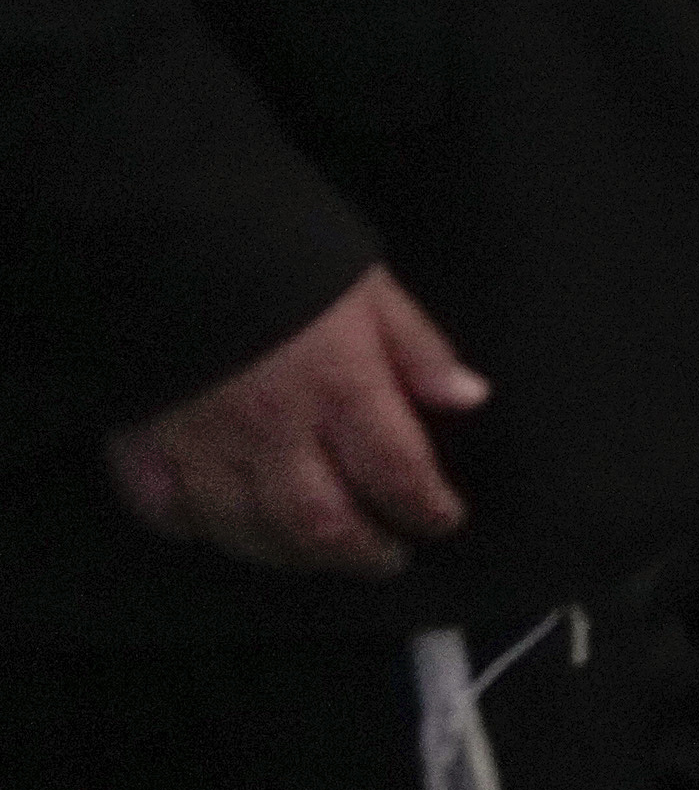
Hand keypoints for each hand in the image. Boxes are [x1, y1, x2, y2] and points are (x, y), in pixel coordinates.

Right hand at [105, 270, 485, 576]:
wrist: (163, 231)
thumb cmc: (280, 250)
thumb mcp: (369, 285)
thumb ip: (417, 348)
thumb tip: (469, 398)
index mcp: (340, 388)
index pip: (397, 473)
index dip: (427, 508)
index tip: (443, 520)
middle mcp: (274, 432)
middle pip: (322, 523)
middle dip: (362, 552)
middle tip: (387, 558)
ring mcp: (201, 446)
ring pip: (248, 532)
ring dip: (290, 555)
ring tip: (319, 554)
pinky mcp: (138, 445)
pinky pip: (166, 511)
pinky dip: (195, 530)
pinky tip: (219, 529)